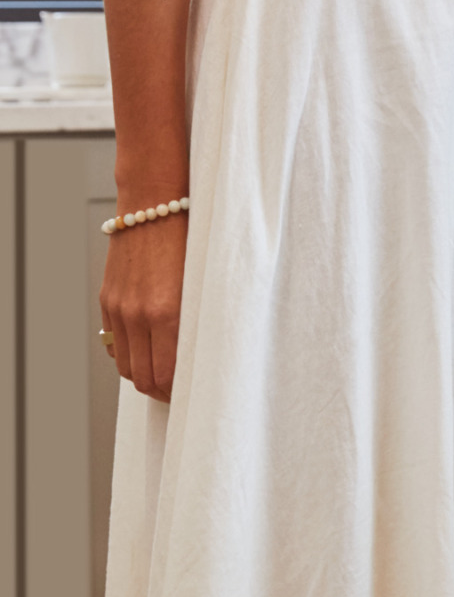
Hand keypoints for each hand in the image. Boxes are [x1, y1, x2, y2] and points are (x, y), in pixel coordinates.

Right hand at [99, 218, 186, 401]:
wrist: (155, 203)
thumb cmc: (189, 237)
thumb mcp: (203, 282)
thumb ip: (196, 321)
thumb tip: (198, 356)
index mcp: (165, 313)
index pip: (164, 376)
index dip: (176, 393)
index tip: (189, 392)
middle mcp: (137, 314)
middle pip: (141, 377)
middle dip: (160, 392)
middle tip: (177, 391)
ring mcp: (118, 307)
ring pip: (124, 364)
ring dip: (142, 375)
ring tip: (162, 375)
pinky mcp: (108, 299)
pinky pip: (113, 342)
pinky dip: (128, 353)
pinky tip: (145, 351)